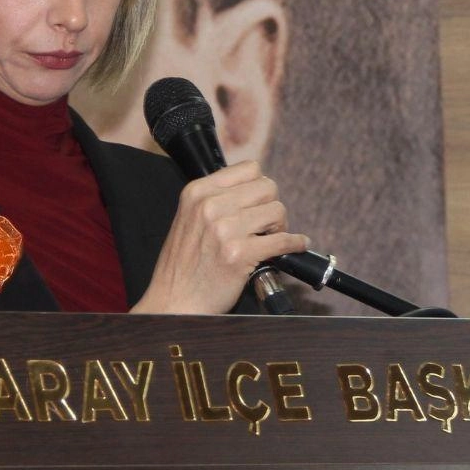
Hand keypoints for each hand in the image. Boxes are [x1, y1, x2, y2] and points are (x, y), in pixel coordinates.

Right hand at [131, 160, 308, 314]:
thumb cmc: (182, 266)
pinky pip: (283, 241)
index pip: (249, 168)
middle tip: (266, 224)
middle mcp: (210, 206)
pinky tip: (296, 246)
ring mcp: (225, 230)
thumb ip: (215, 200)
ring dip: (280, 226)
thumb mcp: (188, 218)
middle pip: (267, 187)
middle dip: (271, 205)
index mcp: (197, 192)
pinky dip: (295, 244)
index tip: (259, 202)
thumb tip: (253, 192)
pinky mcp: (239, 254)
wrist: (173, 301)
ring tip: (269, 239)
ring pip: (277, 211)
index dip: (259, 186)